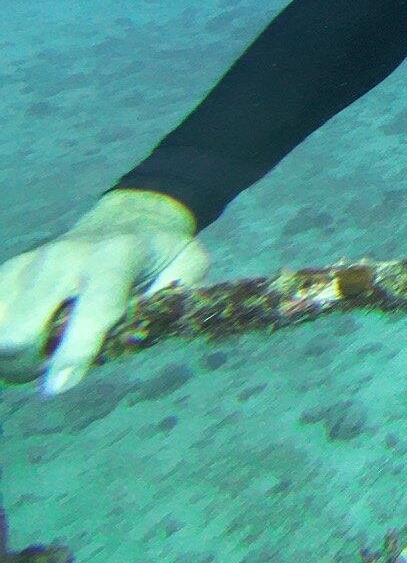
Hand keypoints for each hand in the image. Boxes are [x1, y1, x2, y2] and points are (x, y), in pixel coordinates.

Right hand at [0, 190, 206, 396]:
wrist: (128, 217)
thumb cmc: (161, 252)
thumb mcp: (190, 264)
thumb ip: (180, 297)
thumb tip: (156, 333)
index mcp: (116, 255)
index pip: (91, 309)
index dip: (74, 351)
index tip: (59, 387)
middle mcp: (66, 256)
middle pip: (23, 328)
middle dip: (31, 363)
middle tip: (54, 371)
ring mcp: (32, 261)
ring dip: (11, 356)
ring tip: (39, 357)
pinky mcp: (10, 270)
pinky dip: (2, 340)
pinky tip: (22, 343)